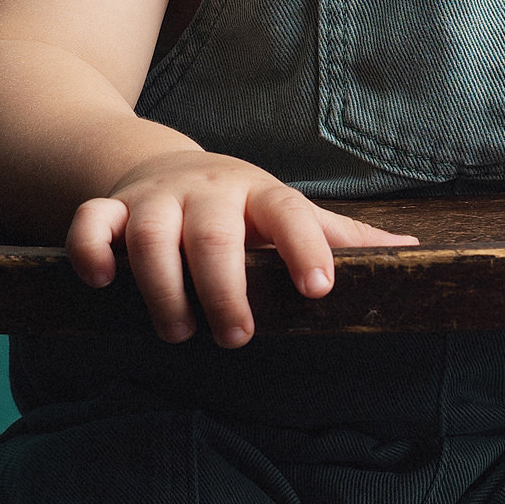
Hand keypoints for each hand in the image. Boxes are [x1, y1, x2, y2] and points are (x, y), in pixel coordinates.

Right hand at [65, 148, 417, 346]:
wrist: (163, 166)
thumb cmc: (241, 207)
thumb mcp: (288, 213)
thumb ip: (341, 239)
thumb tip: (414, 254)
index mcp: (260, 195)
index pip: (290, 213)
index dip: (306, 248)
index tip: (320, 290)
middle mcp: (209, 193)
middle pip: (215, 235)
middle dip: (225, 288)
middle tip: (237, 336)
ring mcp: (156, 200)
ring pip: (151, 234)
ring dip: (163, 287)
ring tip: (178, 332)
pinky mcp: (111, 209)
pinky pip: (91, 222)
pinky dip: (90, 250)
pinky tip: (102, 282)